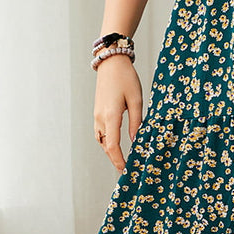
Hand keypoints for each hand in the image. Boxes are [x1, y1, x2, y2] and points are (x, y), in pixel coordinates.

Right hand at [93, 55, 142, 170]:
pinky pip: (100, 132)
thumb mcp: (136, 100)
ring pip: (101, 140)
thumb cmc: (126, 78)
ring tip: (122, 159)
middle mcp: (100, 118)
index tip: (125, 171)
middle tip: (126, 169)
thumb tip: (136, 140)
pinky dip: (106, 141)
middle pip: (106, 146)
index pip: (113, 146)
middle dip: (115, 159)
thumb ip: (136, 122)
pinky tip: (115, 144)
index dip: (119, 160)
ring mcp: (97, 115)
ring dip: (110, 151)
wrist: (111, 62)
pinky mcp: (97, 112)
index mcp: (110, 116)